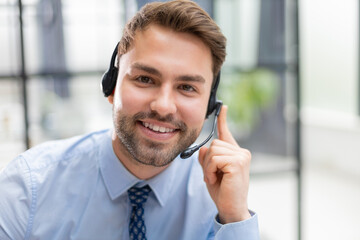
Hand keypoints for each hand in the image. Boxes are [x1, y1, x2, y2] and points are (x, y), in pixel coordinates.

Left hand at [199, 105, 251, 223]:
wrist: (230, 208)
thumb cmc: (222, 191)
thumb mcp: (210, 171)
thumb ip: (207, 158)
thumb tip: (203, 148)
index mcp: (235, 153)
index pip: (226, 133)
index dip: (223, 120)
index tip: (223, 106)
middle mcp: (241, 152)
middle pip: (214, 143)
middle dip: (208, 161)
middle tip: (213, 175)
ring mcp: (241, 156)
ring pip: (213, 150)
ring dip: (208, 167)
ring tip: (215, 178)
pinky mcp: (238, 162)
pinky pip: (215, 159)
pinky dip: (210, 170)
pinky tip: (216, 179)